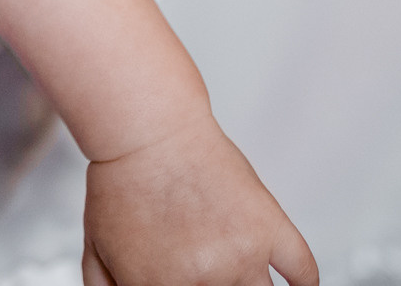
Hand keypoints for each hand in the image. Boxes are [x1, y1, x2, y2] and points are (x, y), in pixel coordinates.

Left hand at [83, 113, 316, 285]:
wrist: (147, 129)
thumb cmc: (121, 182)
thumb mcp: (96, 246)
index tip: (185, 284)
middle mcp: (202, 279)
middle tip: (210, 275)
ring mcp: (241, 255)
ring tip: (237, 273)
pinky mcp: (270, 228)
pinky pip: (303, 271)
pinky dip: (304, 284)